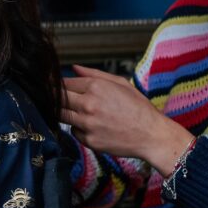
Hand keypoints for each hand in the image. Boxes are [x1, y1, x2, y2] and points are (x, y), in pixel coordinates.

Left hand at [61, 64, 192, 173]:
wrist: (151, 135)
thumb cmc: (138, 108)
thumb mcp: (120, 83)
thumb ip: (94, 74)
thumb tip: (74, 68)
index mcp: (96, 87)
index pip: (64, 83)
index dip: (58, 85)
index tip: (56, 87)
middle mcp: (88, 104)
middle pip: (58, 99)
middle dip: (57, 98)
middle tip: (62, 100)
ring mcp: (87, 124)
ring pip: (61, 115)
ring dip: (65, 113)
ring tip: (80, 112)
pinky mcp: (88, 140)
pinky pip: (74, 131)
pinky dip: (78, 128)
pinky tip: (93, 127)